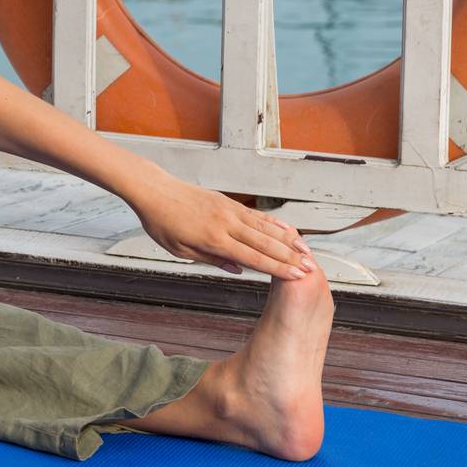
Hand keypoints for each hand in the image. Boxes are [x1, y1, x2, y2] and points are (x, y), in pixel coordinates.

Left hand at [130, 175, 313, 279]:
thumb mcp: (180, 250)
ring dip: (288, 240)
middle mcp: (226, 223)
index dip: (277, 268)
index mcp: (213, 239)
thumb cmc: (162, 223)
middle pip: (265, 243)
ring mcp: (229, 211)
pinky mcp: (229, 202)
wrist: (154, 190)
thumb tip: (239, 270)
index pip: (252, 257)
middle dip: (290, 257)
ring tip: (306, 251)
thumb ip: (211, 259)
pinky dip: (274, 224)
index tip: (297, 276)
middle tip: (311, 269)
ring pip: (265, 227)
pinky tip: (287, 231)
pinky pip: (256, 216)